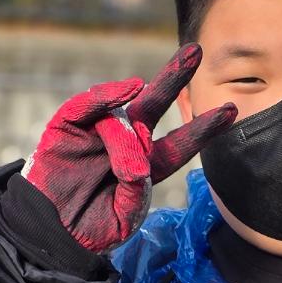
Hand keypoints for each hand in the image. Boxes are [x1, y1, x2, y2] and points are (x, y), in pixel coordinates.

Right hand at [22, 42, 236, 254]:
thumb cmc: (91, 228)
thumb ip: (136, 192)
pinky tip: (127, 90)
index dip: (204, 127)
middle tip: (196, 51)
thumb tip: (135, 159)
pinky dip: (106, 95)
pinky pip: (88, 105)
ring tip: (125, 167)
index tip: (232, 111)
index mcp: (147, 165)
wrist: (49, 232)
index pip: (181, 143)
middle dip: (176, 78)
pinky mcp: (68, 125)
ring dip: (127, 129)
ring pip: (123, 111)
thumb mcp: (123, 219)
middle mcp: (126, 141)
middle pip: (157, 105)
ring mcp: (98, 130)